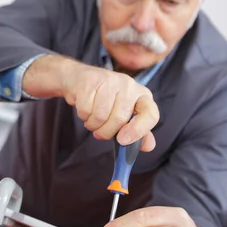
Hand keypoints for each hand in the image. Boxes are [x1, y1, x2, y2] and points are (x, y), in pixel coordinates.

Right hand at [24, 55, 158, 149]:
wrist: (76, 79)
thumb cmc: (102, 100)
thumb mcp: (120, 115)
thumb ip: (135, 131)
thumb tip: (148, 147)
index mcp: (140, 94)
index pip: (150, 112)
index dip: (140, 129)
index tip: (125, 140)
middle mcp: (128, 84)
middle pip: (121, 119)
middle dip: (107, 131)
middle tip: (100, 131)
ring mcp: (109, 80)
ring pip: (102, 116)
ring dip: (92, 123)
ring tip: (90, 116)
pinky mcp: (90, 80)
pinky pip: (86, 109)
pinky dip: (82, 113)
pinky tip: (83, 106)